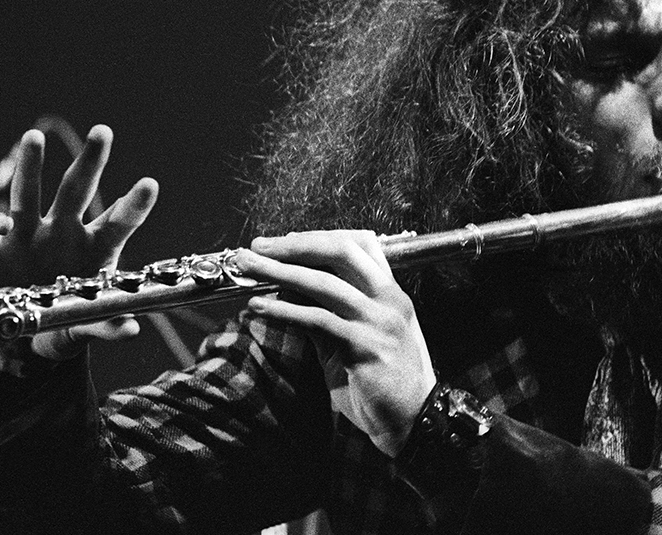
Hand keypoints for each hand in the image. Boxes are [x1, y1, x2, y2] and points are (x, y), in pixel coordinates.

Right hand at [0, 125, 158, 374]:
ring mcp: (28, 235)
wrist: (21, 342)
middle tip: (104, 131)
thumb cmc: (62, 327)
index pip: (119, 222)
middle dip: (91, 161)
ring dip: (30, 165)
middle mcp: (63, 233)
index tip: (151, 184)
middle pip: (78, 190)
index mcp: (95, 250)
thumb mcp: (84, 329)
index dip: (134, 204)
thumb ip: (105, 326)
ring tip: (33, 137)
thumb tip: (131, 329)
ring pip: (28, 194)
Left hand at [234, 231, 437, 457]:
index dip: (319, 238)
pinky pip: (318, 320)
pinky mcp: (365, 346)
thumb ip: (328, 314)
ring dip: (281, 271)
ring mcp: (379, 321)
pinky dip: (285, 310)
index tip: (285, 242)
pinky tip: (260, 307)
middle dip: (296, 245)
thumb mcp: (355, 340)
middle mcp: (389, 300)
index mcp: (390, 293)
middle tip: (259, 246)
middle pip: (341, 251)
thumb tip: (288, 293)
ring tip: (249, 268)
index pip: (360, 244)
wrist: (411, 423)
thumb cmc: (382, 384)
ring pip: (325, 283)